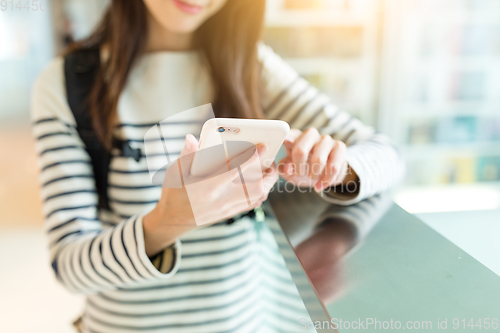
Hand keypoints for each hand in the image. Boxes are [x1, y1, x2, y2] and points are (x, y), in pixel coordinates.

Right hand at [143, 135, 277, 255]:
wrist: (172, 220)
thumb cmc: (173, 193)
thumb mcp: (175, 171)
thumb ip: (187, 154)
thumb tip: (192, 138)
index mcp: (208, 186)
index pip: (236, 169)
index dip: (252, 157)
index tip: (263, 147)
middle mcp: (221, 199)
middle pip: (255, 188)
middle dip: (268, 174)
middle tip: (271, 161)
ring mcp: (226, 208)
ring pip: (256, 198)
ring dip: (267, 184)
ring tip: (268, 171)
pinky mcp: (229, 214)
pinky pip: (251, 205)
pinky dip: (260, 194)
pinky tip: (260, 184)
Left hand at [278, 128, 357, 191]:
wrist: (324, 174)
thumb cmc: (303, 169)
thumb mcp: (290, 171)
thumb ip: (285, 168)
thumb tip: (287, 169)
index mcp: (294, 137)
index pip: (287, 134)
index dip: (284, 138)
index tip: (284, 142)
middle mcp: (310, 135)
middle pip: (300, 150)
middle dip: (298, 167)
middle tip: (299, 173)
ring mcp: (325, 140)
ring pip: (319, 159)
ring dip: (314, 174)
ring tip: (312, 178)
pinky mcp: (339, 147)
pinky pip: (333, 167)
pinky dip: (326, 180)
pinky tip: (320, 185)